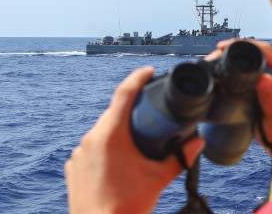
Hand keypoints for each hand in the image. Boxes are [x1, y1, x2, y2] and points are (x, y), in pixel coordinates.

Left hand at [64, 66, 204, 213]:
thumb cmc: (127, 206)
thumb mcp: (159, 179)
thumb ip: (181, 158)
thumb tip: (198, 142)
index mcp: (111, 135)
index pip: (123, 94)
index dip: (137, 78)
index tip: (148, 71)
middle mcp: (91, 139)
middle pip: (112, 113)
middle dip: (130, 111)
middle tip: (149, 115)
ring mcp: (79, 154)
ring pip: (100, 131)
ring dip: (117, 131)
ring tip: (135, 143)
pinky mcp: (73, 168)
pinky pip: (90, 149)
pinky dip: (104, 149)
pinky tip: (117, 163)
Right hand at [216, 40, 271, 153]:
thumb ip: (271, 99)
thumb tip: (263, 77)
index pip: (267, 51)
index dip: (245, 45)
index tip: (224, 47)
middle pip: (260, 50)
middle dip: (237, 48)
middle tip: (216, 52)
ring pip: (257, 57)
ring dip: (239, 55)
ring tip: (219, 57)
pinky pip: (256, 66)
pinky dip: (242, 64)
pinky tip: (229, 66)